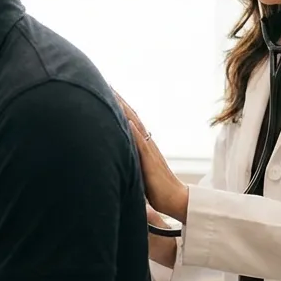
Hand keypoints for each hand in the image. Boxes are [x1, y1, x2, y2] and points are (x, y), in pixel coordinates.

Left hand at [113, 91, 188, 220]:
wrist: (174, 199)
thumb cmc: (155, 187)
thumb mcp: (138, 168)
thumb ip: (130, 157)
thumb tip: (117, 152)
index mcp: (142, 144)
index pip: (129, 119)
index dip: (118, 104)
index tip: (106, 89)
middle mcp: (146, 142)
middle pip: (131, 116)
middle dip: (118, 99)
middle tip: (105, 81)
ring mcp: (148, 150)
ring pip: (135, 125)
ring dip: (124, 109)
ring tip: (112, 92)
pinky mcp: (150, 162)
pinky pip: (141, 145)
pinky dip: (134, 132)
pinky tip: (127, 121)